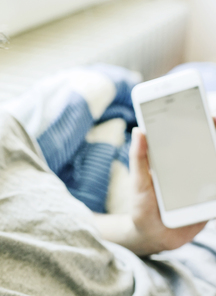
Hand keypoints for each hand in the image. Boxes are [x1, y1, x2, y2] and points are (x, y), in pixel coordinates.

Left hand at [128, 127, 205, 255]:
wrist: (151, 235)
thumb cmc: (142, 204)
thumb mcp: (139, 180)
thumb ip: (139, 156)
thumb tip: (139, 129)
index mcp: (174, 161)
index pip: (190, 137)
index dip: (200, 123)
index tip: (207, 111)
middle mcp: (192, 169)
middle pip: (210, 148)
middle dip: (214, 134)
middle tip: (214, 120)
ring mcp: (204, 185)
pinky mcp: (211, 202)